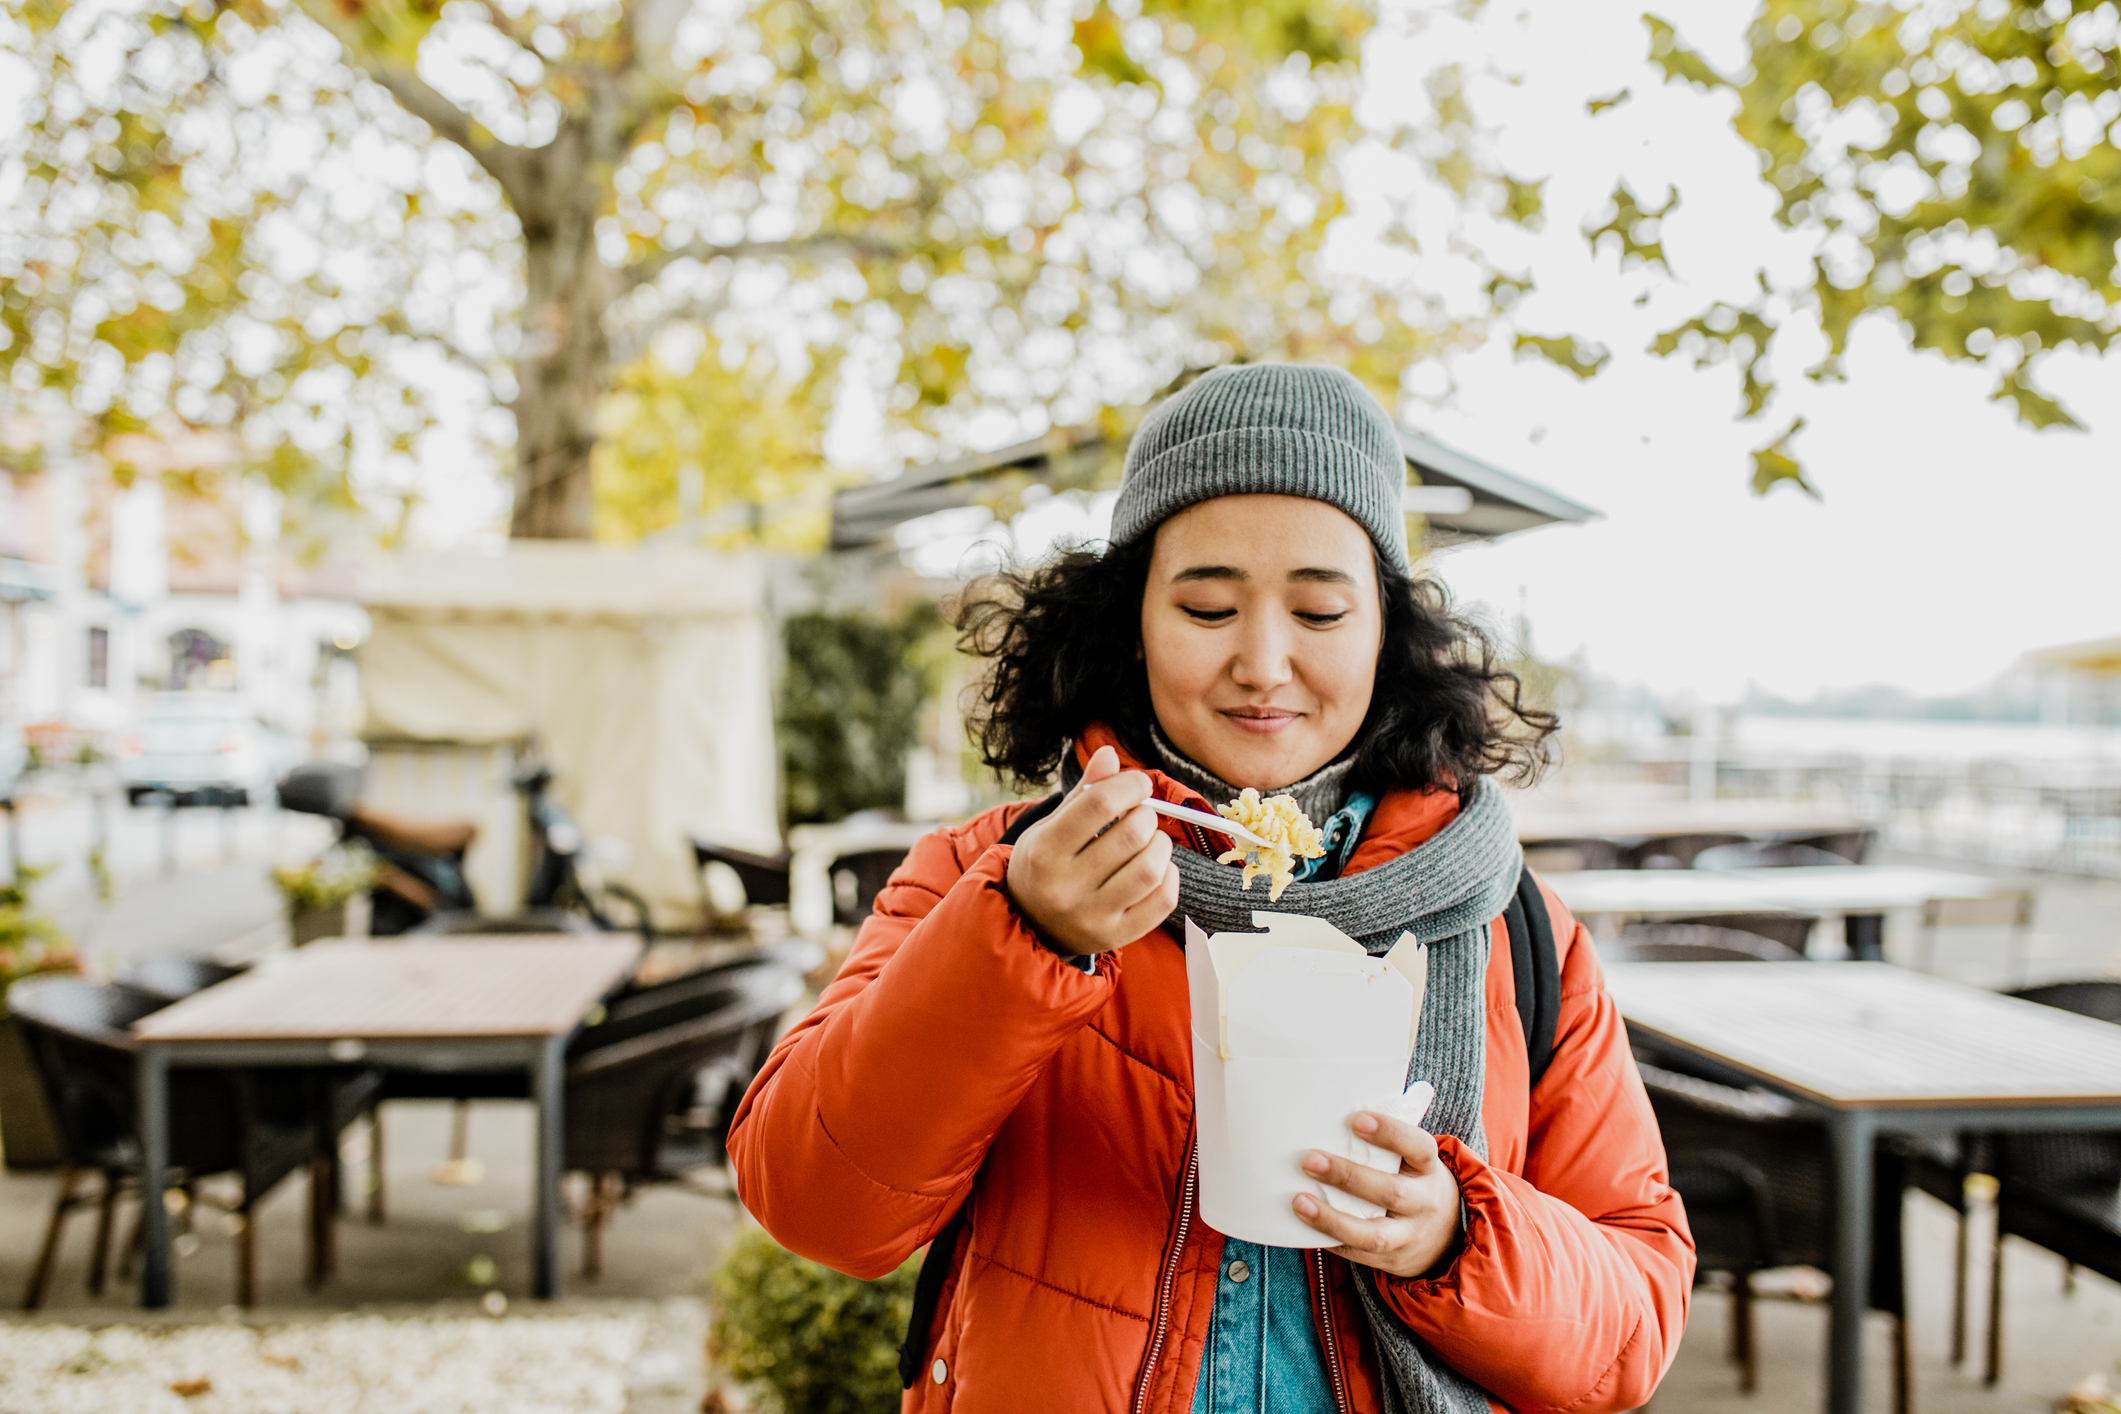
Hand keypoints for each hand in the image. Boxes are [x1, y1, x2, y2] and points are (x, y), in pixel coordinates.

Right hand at [1004, 744, 1179, 957]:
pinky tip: (1159, 867)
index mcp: (1045, 850)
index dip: (1129, 784)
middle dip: (1147, 814)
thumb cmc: (1045, 865)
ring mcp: (1090, 916)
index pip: (1100, 803)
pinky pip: (1161, 902)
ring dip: (1161, 844)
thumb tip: (1110, 753)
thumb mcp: (1051, 826)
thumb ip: (1084, 792)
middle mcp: (1065, 887)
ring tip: (1152, 839)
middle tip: (1142, 814)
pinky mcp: (1114, 937)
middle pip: (1131, 835)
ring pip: (1150, 869)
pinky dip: (1170, 876)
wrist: (1029, 924)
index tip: (1139, 783)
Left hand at [1292, 1110, 1463, 1279]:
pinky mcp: (1391, 1260)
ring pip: (1373, 1234)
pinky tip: (1305, 1225)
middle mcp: (1424, 1203)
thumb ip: (1387, 1142)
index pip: (1417, 1146)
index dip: (1389, 1132)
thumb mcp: (1414, 1161)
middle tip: (1310, 1159)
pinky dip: (1331, 1239)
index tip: (1356, 1119)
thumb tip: (1337, 1114)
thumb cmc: (1414, 1183)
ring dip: (1332, 1218)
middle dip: (1348, 1176)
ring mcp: (1409, 1236)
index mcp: (1429, 1168)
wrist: (1445, 1237)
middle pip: (1391, 1192)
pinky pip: (1358, 1254)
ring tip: (1299, 1201)